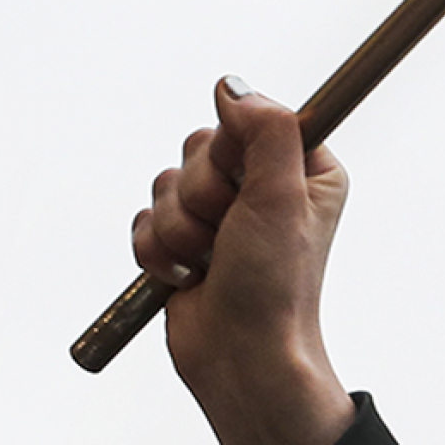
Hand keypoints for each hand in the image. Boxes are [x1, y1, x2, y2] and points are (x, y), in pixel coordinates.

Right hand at [133, 77, 354, 444]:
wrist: (242, 358)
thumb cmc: (275, 285)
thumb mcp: (281, 196)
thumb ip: (264, 129)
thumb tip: (230, 86)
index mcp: (300, 167)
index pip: (246, 118)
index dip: (231, 152)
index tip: (246, 187)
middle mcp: (261, 185)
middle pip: (197, 147)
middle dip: (201, 195)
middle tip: (229, 234)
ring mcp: (220, 216)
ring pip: (165, 183)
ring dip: (180, 229)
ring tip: (210, 264)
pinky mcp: (182, 243)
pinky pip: (144, 219)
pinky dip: (157, 252)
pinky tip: (186, 279)